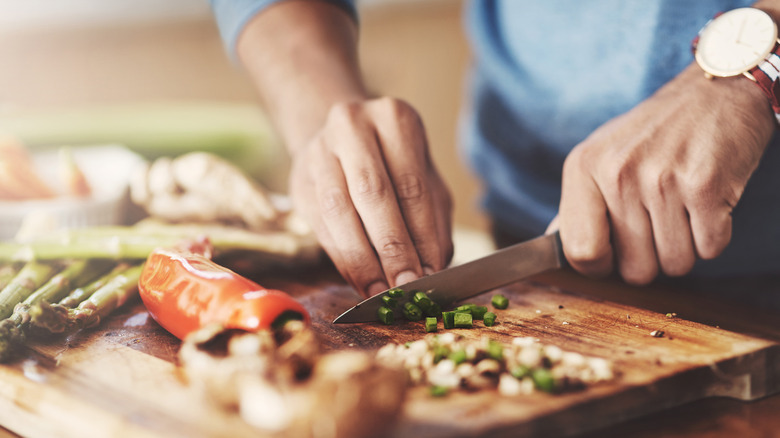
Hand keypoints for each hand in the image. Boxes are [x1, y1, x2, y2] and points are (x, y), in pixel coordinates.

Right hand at [289, 97, 452, 295]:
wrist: (342, 140)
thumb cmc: (395, 165)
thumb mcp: (425, 181)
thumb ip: (433, 222)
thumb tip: (432, 270)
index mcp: (394, 119)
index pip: (412, 186)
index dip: (421, 235)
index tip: (430, 274)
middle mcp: (352, 126)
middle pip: (373, 194)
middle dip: (391, 248)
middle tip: (406, 286)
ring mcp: (319, 151)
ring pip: (339, 211)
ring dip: (362, 258)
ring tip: (381, 291)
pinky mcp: (298, 180)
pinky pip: (320, 225)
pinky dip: (342, 258)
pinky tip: (359, 281)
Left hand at [557, 64, 774, 283]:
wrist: (715, 91)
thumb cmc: (653, 133)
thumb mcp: (600, 156)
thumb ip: (577, 205)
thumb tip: (551, 244)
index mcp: (583, 167)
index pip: (580, 252)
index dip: (600, 266)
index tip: (614, 255)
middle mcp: (617, 173)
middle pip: (634, 269)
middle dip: (651, 259)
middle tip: (659, 222)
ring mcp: (662, 179)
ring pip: (675, 264)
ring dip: (684, 248)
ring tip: (683, 208)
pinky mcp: (706, 186)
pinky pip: (709, 249)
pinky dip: (713, 236)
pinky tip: (706, 203)